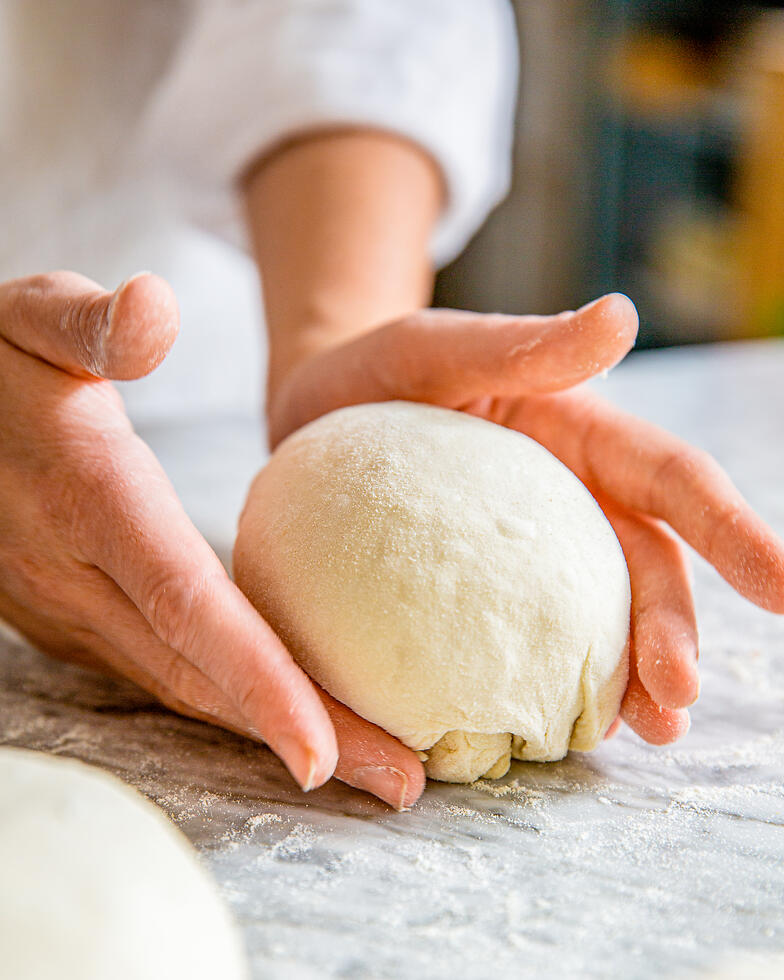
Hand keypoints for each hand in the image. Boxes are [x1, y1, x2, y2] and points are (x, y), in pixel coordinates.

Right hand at [0, 271, 423, 808]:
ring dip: (273, 734)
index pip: (186, 606)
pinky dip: (230, 704)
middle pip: (203, 675)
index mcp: (90, 498)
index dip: (256, 681)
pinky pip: (163, 673)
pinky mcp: (74, 619)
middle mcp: (79, 575)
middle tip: (399, 783)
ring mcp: (71, 610)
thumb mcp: (31, 316)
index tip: (323, 754)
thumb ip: (90, 322)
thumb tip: (155, 308)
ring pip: (183, 689)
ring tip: (370, 768)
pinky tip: (290, 717)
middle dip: (303, 736)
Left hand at [267, 293, 783, 745]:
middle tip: (675, 697)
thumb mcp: (437, 346)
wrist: (316, 415)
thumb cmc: (380, 372)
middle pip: (646, 569)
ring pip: (602, 619)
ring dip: (632, 678)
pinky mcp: (481, 593)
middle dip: (673, 631)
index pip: (670, 480)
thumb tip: (622, 315)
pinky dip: (556, 686)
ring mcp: (530, 554)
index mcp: (579, 436)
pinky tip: (561, 728)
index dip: (731, 530)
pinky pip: (528, 643)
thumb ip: (521, 343)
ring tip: (645, 734)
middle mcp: (572, 500)